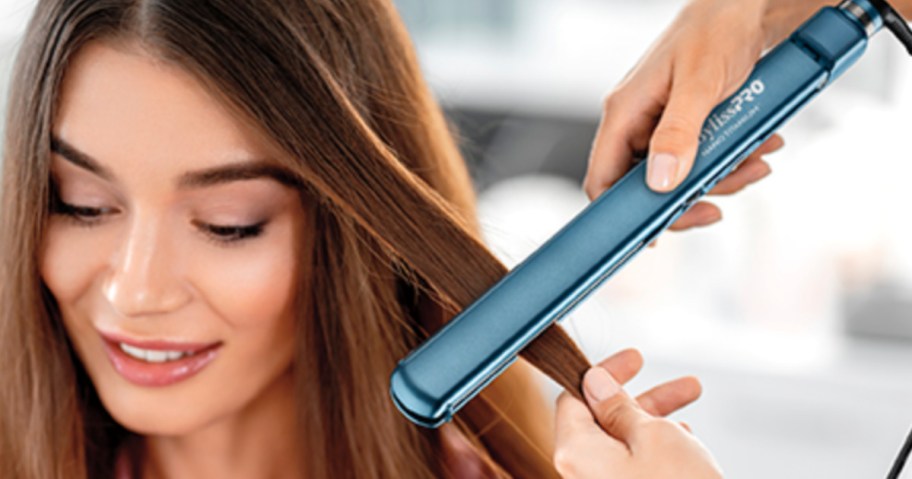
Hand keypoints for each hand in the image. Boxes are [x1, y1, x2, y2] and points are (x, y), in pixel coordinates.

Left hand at [553, 351, 720, 478]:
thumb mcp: (653, 435)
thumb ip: (620, 406)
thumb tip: (595, 382)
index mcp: (575, 452)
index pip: (573, 399)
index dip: (604, 375)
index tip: (635, 360)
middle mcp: (581, 474)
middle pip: (604, 422)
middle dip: (646, 400)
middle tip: (685, 386)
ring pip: (624, 446)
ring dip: (659, 426)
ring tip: (693, 422)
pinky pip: (634, 470)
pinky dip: (660, 454)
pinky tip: (689, 448)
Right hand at [584, 0, 793, 231]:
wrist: (750, 6)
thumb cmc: (717, 28)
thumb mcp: (699, 83)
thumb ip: (678, 133)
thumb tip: (662, 182)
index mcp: (624, 112)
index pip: (602, 179)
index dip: (621, 214)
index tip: (656, 232)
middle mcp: (638, 122)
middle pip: (647, 186)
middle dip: (689, 196)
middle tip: (720, 203)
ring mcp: (663, 125)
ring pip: (681, 176)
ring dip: (722, 177)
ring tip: (756, 162)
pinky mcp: (689, 124)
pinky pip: (704, 157)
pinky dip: (733, 159)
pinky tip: (760, 145)